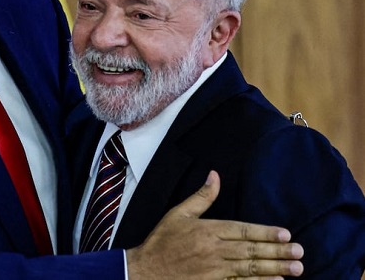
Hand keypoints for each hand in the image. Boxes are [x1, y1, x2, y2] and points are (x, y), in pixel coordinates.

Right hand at [125, 171, 303, 278]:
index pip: (242, 231)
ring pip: (250, 269)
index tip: (286, 234)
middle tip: (299, 253)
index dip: (265, 233)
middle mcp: (213, 251)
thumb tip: (215, 175)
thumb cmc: (162, 241)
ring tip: (295, 268)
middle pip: (251, 251)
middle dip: (277, 252)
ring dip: (275, 269)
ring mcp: (214, 271)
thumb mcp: (178, 214)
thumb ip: (201, 197)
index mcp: (206, 231)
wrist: (146, 270)